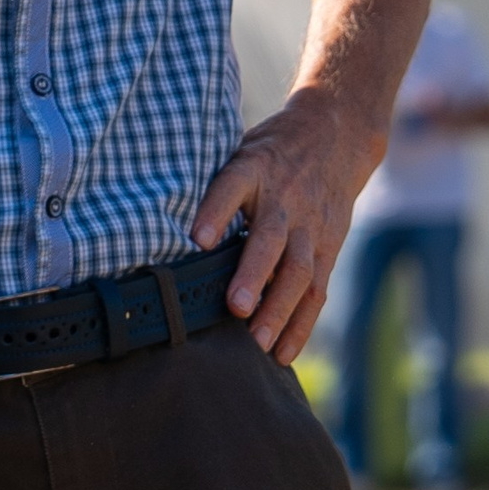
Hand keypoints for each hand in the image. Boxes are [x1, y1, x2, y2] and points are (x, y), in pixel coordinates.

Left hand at [193, 89, 382, 363]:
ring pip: (300, 271)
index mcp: (254, 168)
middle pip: (270, 238)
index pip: (232, 185)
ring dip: (279, 310)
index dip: (215, 211)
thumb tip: (152, 218)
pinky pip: (317, 290)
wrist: (336, 135)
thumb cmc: (268, 152)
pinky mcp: (328, 248)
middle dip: (254, 274)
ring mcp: (311, 226)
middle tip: (236, 307)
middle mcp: (285, 199)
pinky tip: (282, 354)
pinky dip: (301, 324)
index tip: (196, 239)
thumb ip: (210, 185)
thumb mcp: (238, 150)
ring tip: (258, 344)